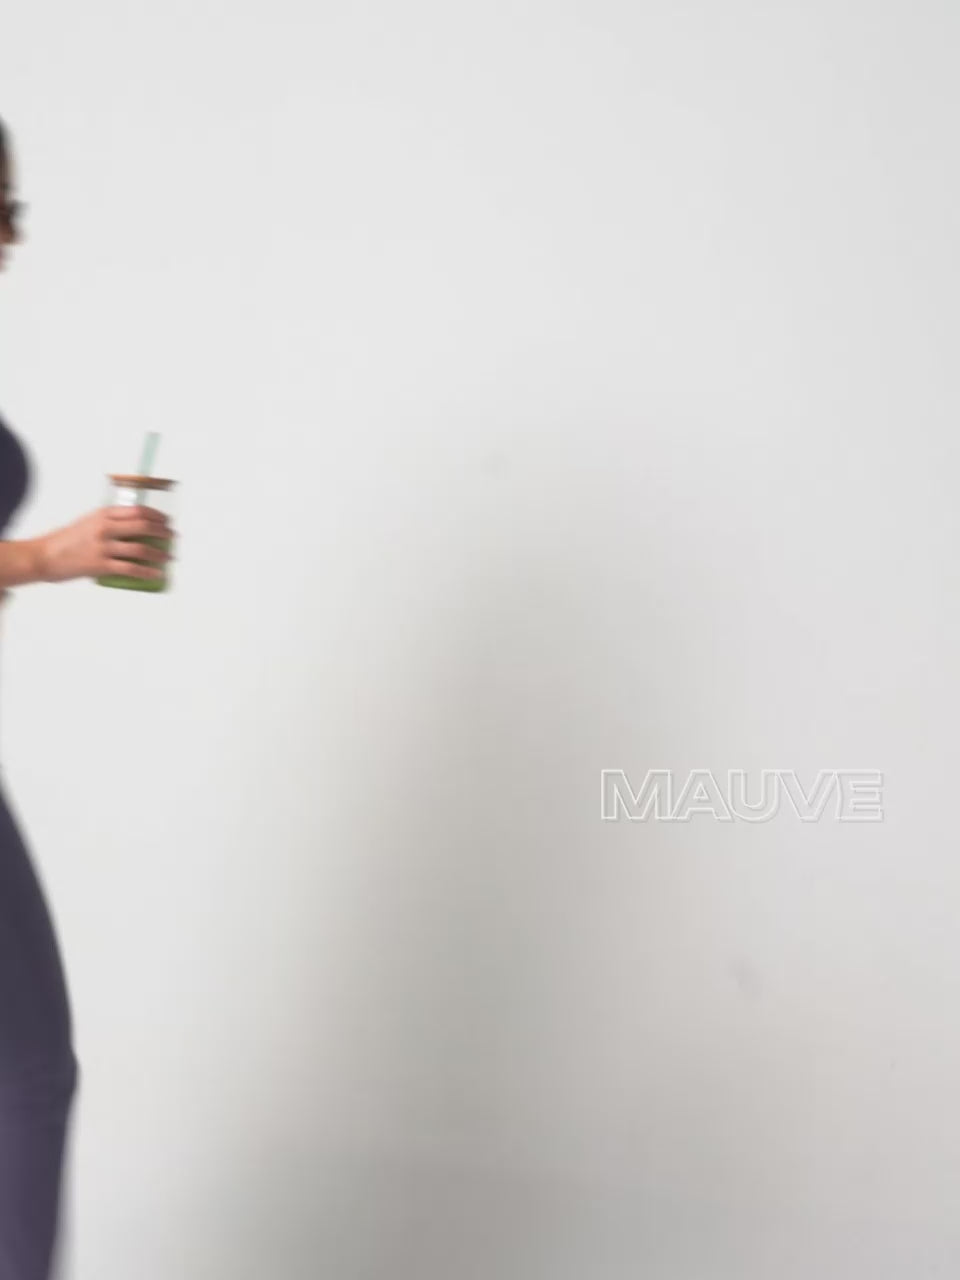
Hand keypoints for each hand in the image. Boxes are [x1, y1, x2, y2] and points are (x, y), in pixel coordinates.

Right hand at [37, 506, 173, 583]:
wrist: (43, 556)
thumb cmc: (65, 541)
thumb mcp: (87, 523)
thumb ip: (108, 523)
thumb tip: (133, 530)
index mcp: (102, 514)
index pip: (137, 510)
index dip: (157, 515)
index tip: (167, 521)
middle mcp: (105, 528)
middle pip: (143, 526)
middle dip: (163, 532)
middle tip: (173, 538)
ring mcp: (103, 547)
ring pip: (141, 548)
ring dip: (160, 553)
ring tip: (169, 558)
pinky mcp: (100, 565)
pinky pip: (131, 569)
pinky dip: (147, 572)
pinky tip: (157, 574)